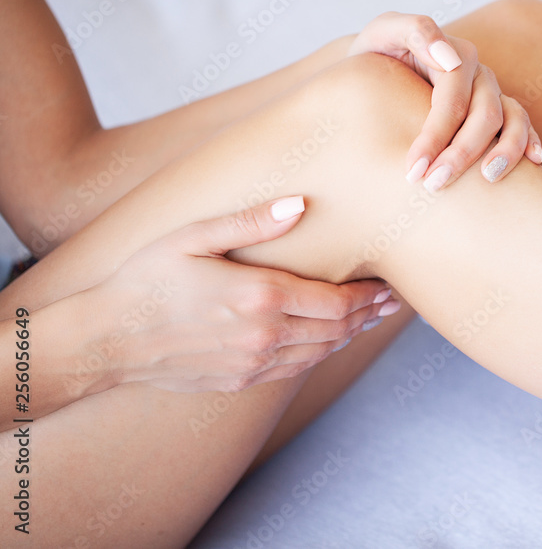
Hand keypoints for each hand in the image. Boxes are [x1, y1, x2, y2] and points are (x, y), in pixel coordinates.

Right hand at [82, 196, 398, 392]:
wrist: (104, 340)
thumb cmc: (146, 279)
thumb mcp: (194, 237)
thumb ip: (252, 223)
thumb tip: (301, 205)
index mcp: (259, 297)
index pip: (336, 302)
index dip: (368, 297)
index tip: (388, 288)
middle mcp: (264, 336)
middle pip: (336, 330)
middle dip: (368, 316)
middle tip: (392, 304)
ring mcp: (252, 364)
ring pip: (320, 353)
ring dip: (349, 337)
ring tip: (369, 321)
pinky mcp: (240, 380)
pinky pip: (294, 369)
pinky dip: (320, 353)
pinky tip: (328, 341)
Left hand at [348, 12, 541, 191]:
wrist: (379, 63)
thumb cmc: (378, 52)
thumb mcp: (384, 31)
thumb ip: (414, 31)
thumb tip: (450, 59)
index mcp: (456, 56)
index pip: (452, 102)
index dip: (435, 137)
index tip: (413, 170)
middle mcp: (479, 75)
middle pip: (485, 117)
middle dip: (462, 154)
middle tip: (434, 185)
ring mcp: (492, 93)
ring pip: (512, 121)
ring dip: (505, 153)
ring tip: (488, 181)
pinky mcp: (497, 109)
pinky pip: (521, 124)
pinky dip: (530, 142)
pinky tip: (533, 163)